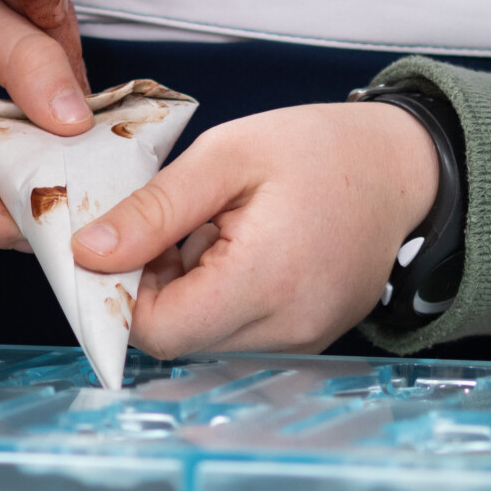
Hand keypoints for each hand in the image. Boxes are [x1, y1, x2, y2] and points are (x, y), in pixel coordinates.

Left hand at [69, 103, 437, 355]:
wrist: (403, 167)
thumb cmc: (318, 149)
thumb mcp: (227, 155)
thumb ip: (154, 209)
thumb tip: (88, 254)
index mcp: (265, 281)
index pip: (158, 331)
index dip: (122, 290)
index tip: (124, 241)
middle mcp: (288, 329)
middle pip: (179, 338)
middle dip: (154, 287)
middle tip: (175, 225)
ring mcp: (302, 341)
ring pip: (205, 337)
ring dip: (187, 292)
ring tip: (214, 231)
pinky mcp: (309, 339)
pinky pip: (239, 333)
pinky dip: (221, 297)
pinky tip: (240, 250)